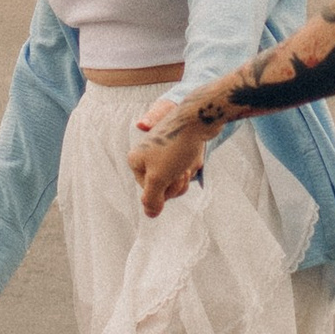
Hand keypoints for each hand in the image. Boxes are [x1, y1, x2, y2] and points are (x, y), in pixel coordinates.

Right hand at [128, 99, 208, 219]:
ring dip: (185, 175)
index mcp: (135, 161)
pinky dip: (191, 164)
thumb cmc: (176, 147)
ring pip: (174, 179)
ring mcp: (161, 153)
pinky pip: (183, 167)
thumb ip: (151, 199)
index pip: (150, 193)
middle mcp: (146, 157)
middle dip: (176, 183)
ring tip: (188, 161)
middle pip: (162, 187)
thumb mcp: (159, 178)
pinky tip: (194, 156)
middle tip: (183, 169)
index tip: (173, 175)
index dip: (165, 190)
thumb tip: (150, 214)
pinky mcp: (175, 149)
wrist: (198, 118)